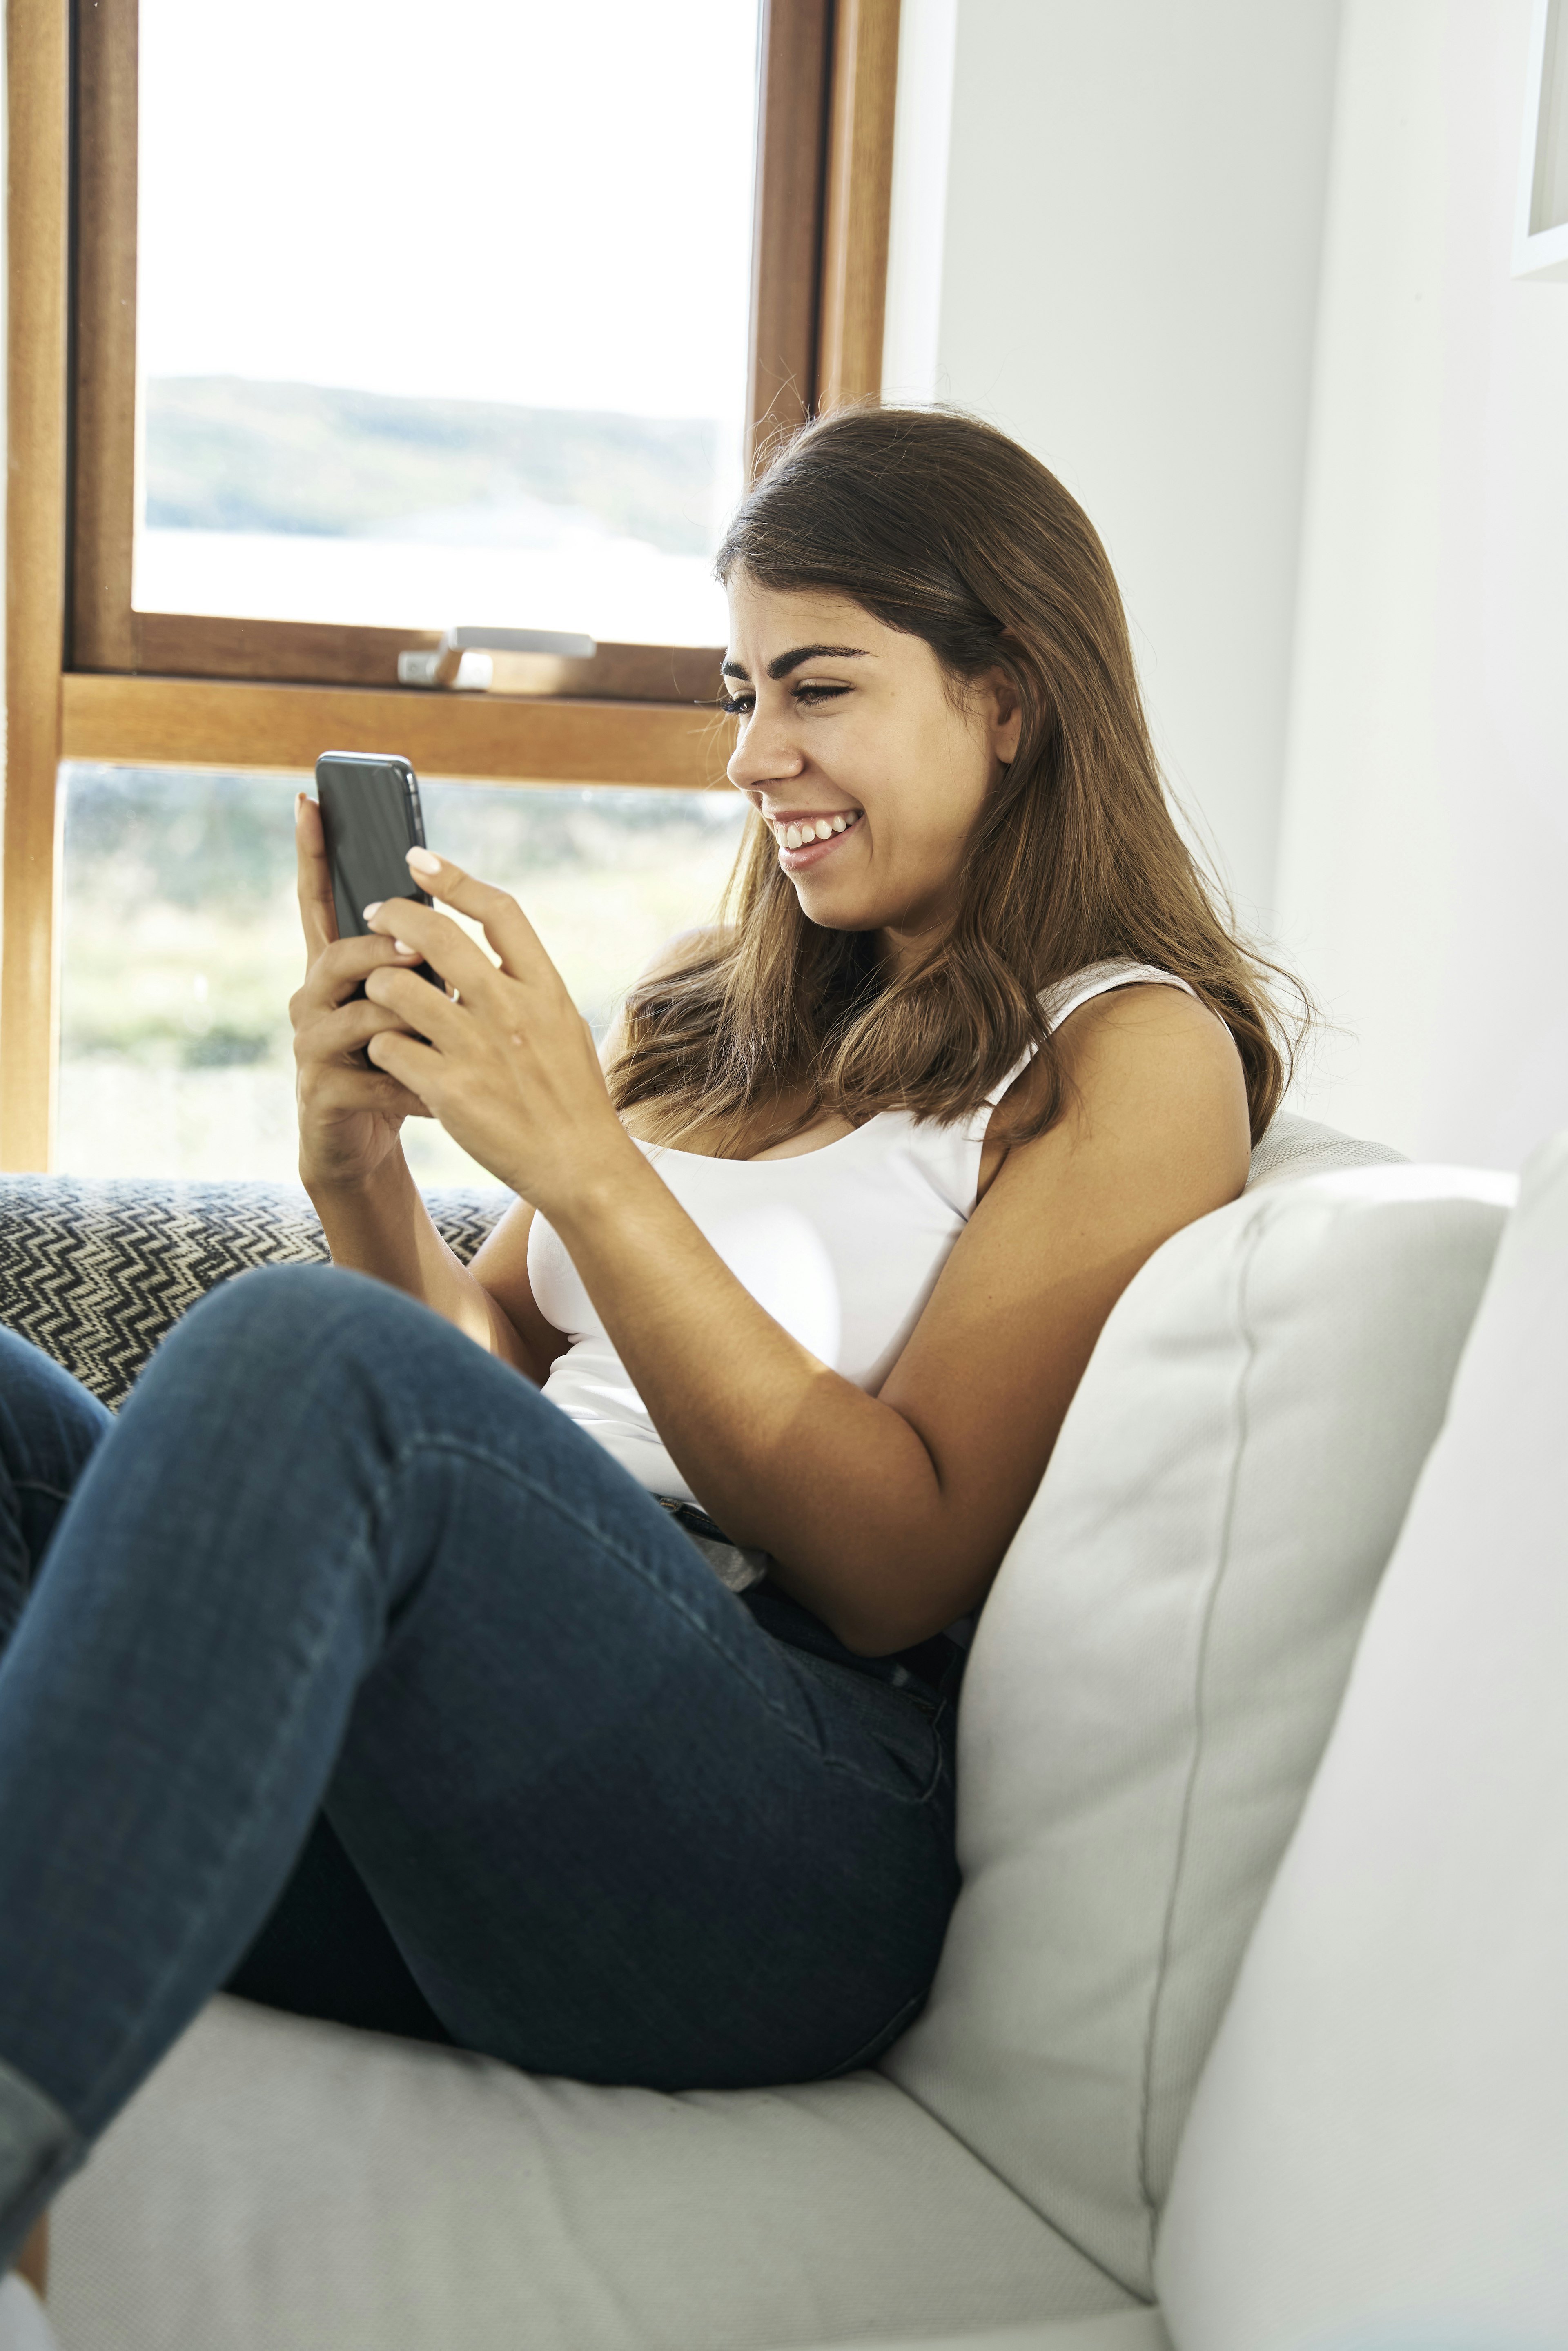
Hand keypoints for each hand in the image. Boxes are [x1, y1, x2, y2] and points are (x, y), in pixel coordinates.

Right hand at [289, 793, 432, 1190]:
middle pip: (339, 955)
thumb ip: (416, 964)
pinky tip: (441, 1098)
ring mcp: (311, 1046)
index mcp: (336, 971)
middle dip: (381, 949)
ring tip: (444, 1027)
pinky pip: (374, 1076)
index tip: (310, 800)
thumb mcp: (411, 1008)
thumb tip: (445, 915)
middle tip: (418, 947)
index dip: (313, 853)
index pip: (318, 901)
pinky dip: (416, 1083)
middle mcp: (312, 1000)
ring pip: (357, 1013)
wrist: (364, 1145)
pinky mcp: (321, 1092)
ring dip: (406, 1017)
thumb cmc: (397, 1066)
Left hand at [360, 849, 637, 1209]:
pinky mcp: (449, 1090)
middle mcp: (512, 1010)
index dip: (453, 878)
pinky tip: (388, 1056)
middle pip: (436, 935)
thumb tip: (488, 947)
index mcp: (545, 988)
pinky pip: (388, 1048)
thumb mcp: (564, 1026)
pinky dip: (380, 1046)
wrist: (581, 1166)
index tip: (418, 860)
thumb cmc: (572, 1097)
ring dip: (377, 986)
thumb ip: (527, 986)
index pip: (499, 909)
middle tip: (374, 915)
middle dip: (394, 915)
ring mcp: (478, 1050)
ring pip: (396, 989)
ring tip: (376, 997)